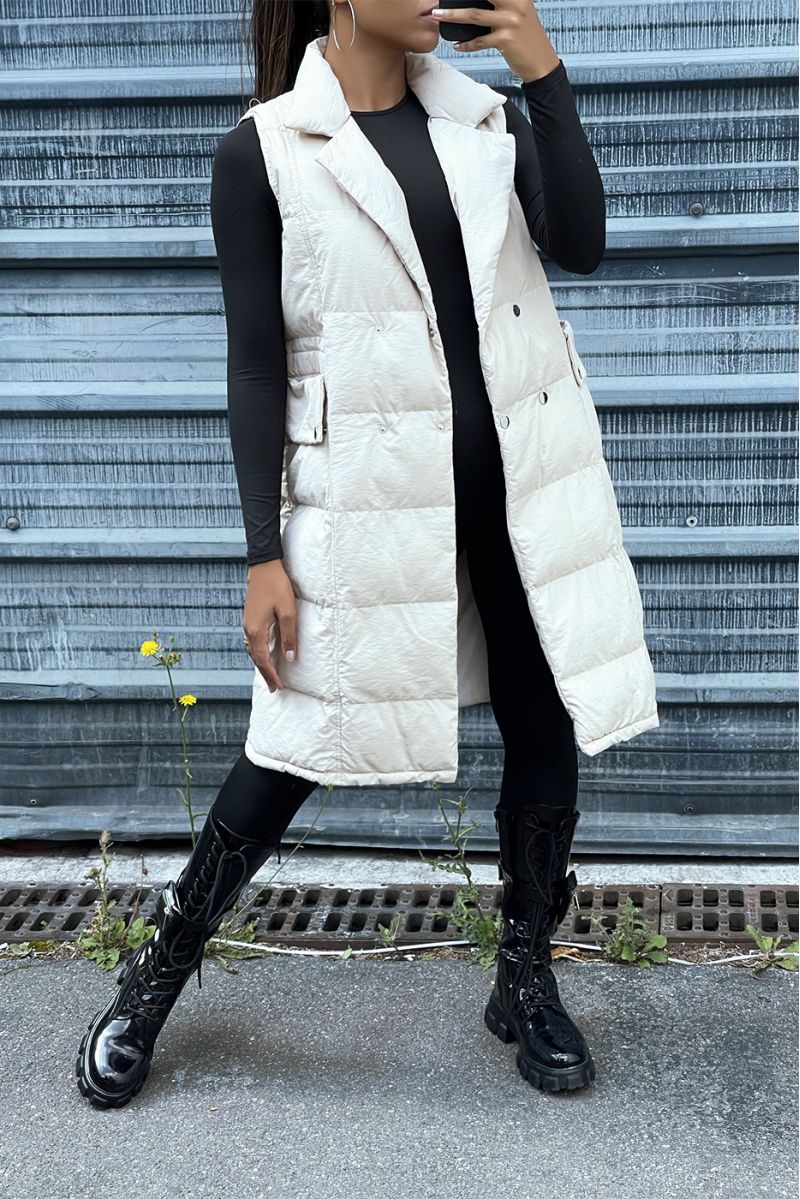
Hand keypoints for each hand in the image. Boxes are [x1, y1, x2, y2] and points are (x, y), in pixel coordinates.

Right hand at [242, 559, 297, 692]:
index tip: (280, 686)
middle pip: (256, 658)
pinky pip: (252, 642)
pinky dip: (258, 653)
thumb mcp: (288, 611)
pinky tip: (265, 654)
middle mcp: (248, 629)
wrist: (264, 565)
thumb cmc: (277, 586)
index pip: (263, 660)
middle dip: (266, 674)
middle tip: (275, 688)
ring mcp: (247, 623)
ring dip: (261, 664)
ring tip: (270, 675)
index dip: (271, 675)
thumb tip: (289, 659)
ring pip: (252, 650)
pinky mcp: (250, 617)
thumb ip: (289, 636)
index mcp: (256, 630)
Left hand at [430, 2, 559, 82]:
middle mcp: (516, 4)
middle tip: (438, 1)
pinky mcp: (506, 40)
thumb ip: (502, 3)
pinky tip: (456, 45)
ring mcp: (511, 21)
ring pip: (474, 15)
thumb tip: (474, 1)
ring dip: (452, 15)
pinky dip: (466, 44)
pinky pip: (479, 41)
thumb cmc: (528, 38)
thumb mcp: (520, 12)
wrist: (542, 63)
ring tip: (437, 16)